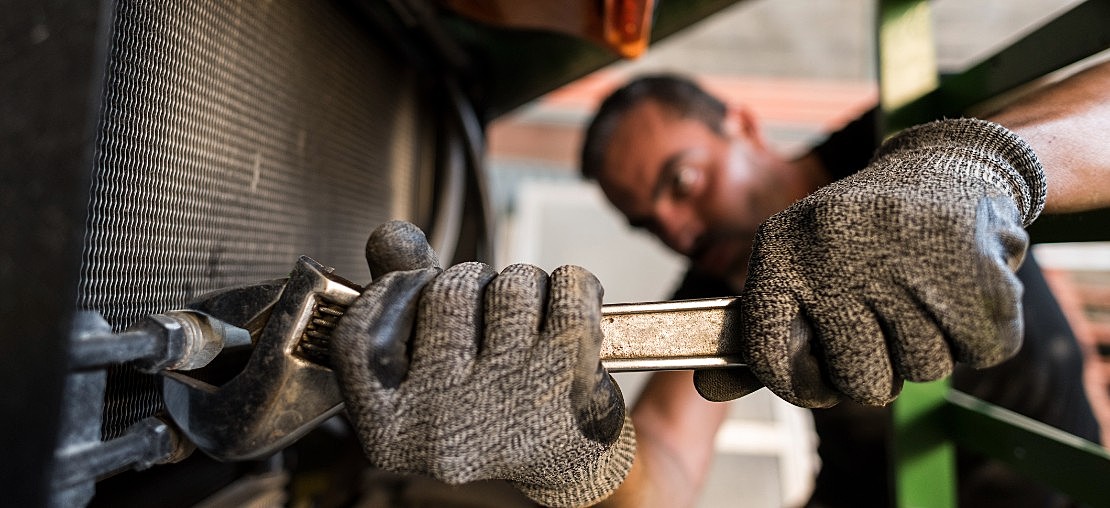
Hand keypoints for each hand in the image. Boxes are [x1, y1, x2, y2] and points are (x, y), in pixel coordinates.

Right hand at [331, 221, 634, 506]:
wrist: (565, 458)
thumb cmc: (486, 400)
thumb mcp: (428, 359)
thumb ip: (398, 290)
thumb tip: (390, 235)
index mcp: (389, 433)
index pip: (360, 336)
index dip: (391, 292)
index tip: (418, 287)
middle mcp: (443, 430)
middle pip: (448, 292)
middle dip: (473, 283)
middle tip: (488, 316)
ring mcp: (510, 409)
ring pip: (512, 286)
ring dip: (525, 286)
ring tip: (529, 322)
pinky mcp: (572, 388)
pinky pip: (570, 290)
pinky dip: (574, 285)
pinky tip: (571, 313)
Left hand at [695, 119, 1046, 406]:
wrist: (940, 165)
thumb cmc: (853, 235)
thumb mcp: (795, 267)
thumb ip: (758, 337)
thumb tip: (705, 391)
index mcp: (780, 251)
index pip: (769, 358)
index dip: (800, 385)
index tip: (820, 377)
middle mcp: (835, 252)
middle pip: (861, 383)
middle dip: (879, 370)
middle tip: (883, 324)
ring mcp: (905, 258)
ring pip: (924, 369)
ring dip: (931, 345)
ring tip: (921, 291)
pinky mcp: (973, 266)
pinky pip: (980, 351)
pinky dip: (979, 333)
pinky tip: (959, 287)